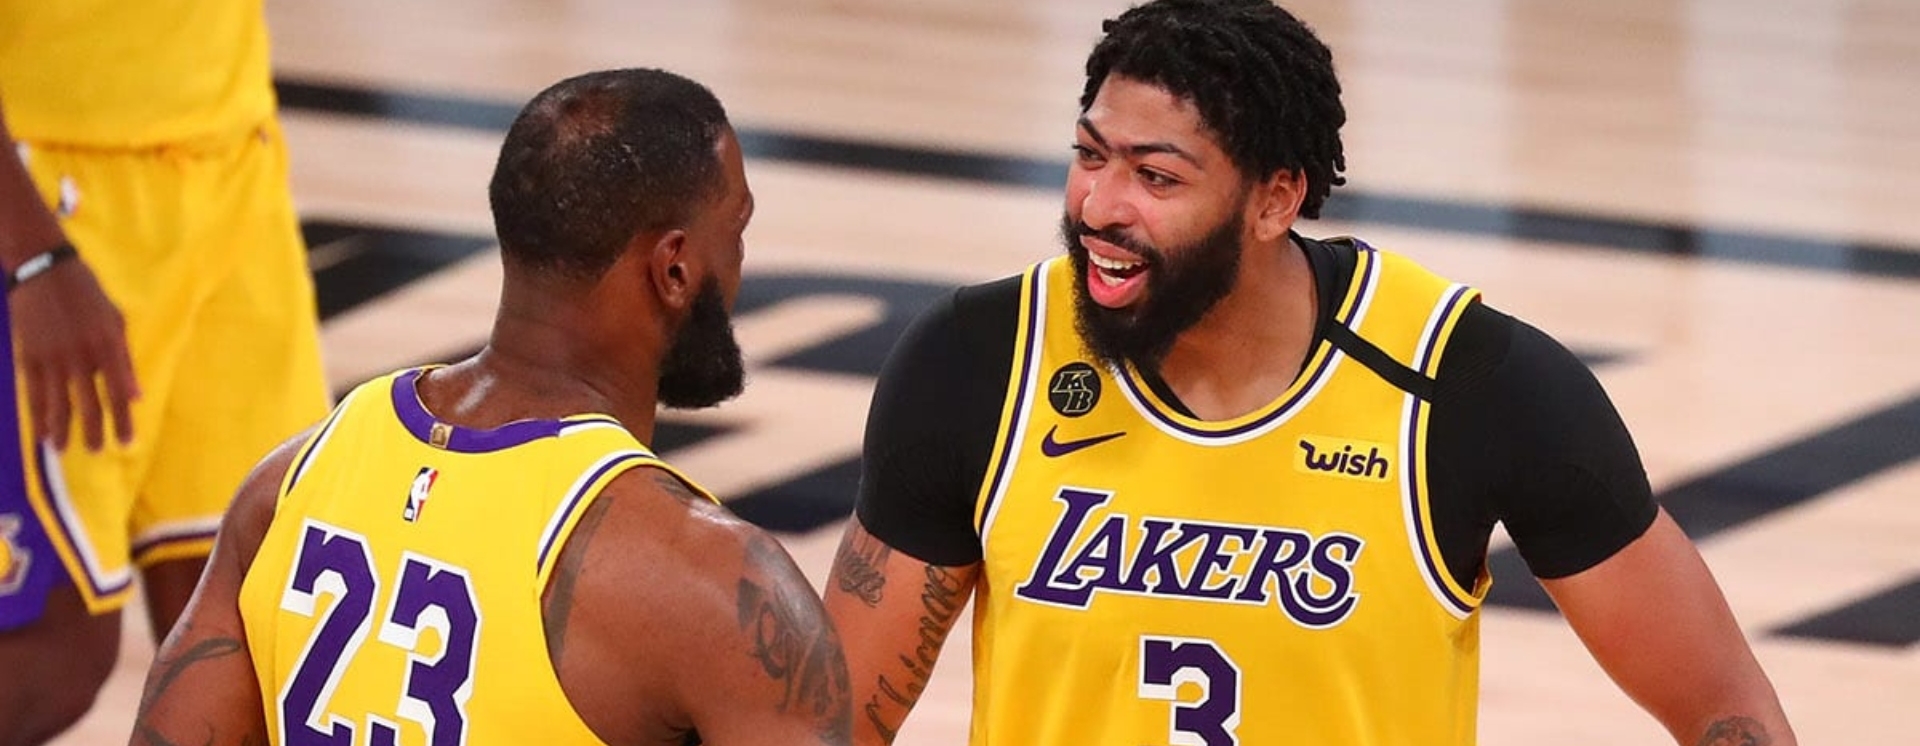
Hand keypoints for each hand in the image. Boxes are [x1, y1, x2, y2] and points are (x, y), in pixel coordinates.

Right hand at [7, 257, 139, 449]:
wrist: (44, 269)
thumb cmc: (87, 294)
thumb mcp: (116, 320)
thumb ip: (125, 360)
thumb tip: (135, 396)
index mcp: (107, 345)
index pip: (117, 392)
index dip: (122, 420)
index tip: (126, 442)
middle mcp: (81, 355)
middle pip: (88, 403)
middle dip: (93, 431)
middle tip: (96, 452)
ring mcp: (52, 357)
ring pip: (58, 402)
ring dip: (62, 429)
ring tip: (65, 451)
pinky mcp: (29, 355)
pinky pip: (34, 393)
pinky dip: (38, 414)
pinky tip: (42, 432)